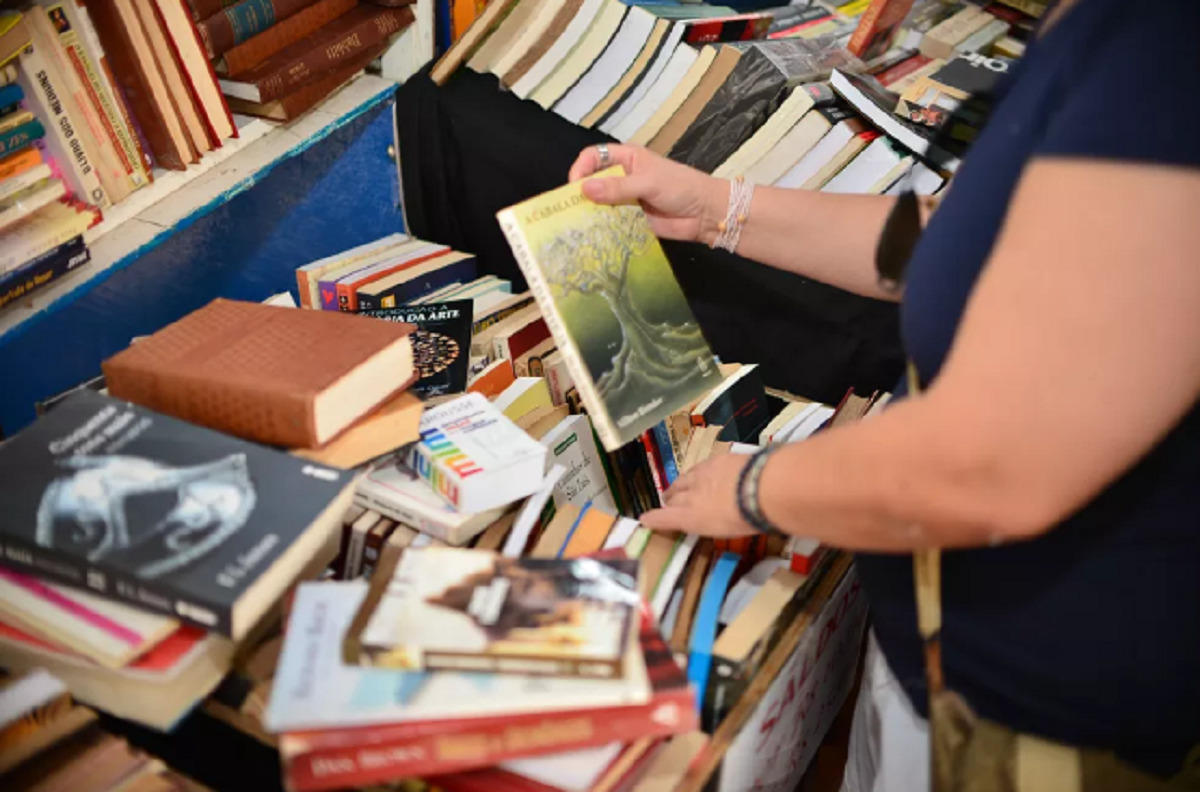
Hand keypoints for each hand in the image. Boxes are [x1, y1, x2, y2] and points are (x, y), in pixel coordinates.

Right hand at [568, 143, 725, 243]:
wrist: (705, 214)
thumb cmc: (681, 187)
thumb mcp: (648, 182)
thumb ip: (617, 187)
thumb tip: (584, 189)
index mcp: (627, 159)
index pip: (594, 157)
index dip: (581, 168)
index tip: (575, 186)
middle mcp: (622, 178)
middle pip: (592, 182)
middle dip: (581, 194)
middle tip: (569, 210)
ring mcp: (625, 200)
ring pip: (599, 204)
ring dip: (590, 213)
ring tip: (578, 226)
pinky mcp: (630, 220)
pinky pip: (610, 223)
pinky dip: (602, 228)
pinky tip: (593, 236)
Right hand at [640, 454, 757, 537]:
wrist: (762, 486)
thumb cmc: (747, 518)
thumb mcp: (727, 532)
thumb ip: (712, 525)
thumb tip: (708, 522)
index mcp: (691, 517)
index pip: (665, 518)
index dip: (654, 519)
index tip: (644, 520)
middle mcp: (691, 495)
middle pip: (673, 497)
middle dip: (669, 501)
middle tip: (668, 504)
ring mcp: (703, 475)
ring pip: (683, 480)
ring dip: (678, 486)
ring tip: (677, 488)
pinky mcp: (716, 460)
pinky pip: (699, 467)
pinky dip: (696, 473)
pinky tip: (701, 473)